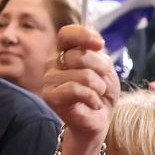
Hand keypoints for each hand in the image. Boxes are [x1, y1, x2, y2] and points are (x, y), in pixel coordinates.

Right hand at [44, 24, 117, 143]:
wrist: (99, 120)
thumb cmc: (101, 93)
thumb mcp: (105, 69)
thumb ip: (97, 54)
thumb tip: (95, 45)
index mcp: (65, 52)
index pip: (67, 34)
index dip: (83, 35)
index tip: (100, 45)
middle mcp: (53, 63)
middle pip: (79, 56)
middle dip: (100, 70)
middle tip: (101, 83)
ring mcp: (49, 79)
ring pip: (82, 75)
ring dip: (99, 88)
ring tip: (97, 96)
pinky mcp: (50, 96)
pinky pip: (76, 90)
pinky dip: (93, 98)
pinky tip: (93, 104)